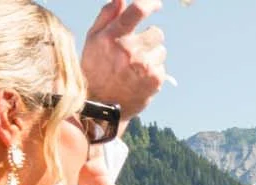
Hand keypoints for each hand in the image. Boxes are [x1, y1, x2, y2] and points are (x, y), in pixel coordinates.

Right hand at [81, 0, 166, 121]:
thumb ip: (107, 15)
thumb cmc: (96, 67)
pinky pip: (162, 66)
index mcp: (112, 36)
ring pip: (161, 50)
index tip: (157, 3)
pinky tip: (140, 77)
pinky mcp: (155, 80)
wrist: (102, 104)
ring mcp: (143, 66)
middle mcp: (128, 50)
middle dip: (150, 38)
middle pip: (157, 32)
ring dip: (152, 55)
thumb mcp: (93, 39)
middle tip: (136, 49)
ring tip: (135, 67)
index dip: (150, 3)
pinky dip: (154, 70)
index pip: (137, 11)